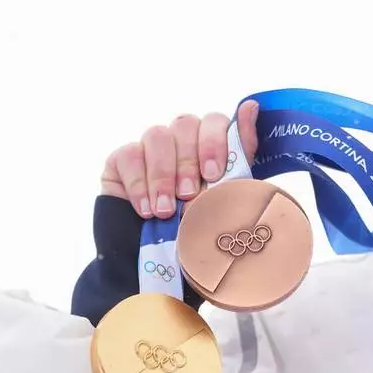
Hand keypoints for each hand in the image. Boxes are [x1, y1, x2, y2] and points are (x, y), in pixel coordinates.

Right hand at [100, 100, 259, 218]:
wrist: (158, 265)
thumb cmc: (198, 230)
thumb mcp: (226, 198)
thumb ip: (240, 154)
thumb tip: (251, 107)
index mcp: (210, 145)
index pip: (214, 121)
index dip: (214, 143)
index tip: (213, 174)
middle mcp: (180, 141)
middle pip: (184, 124)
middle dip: (189, 162)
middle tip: (189, 195)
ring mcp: (149, 149)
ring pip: (156, 135)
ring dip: (164, 175)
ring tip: (166, 209)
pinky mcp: (121, 161)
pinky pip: (128, 155)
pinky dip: (139, 184)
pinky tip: (146, 210)